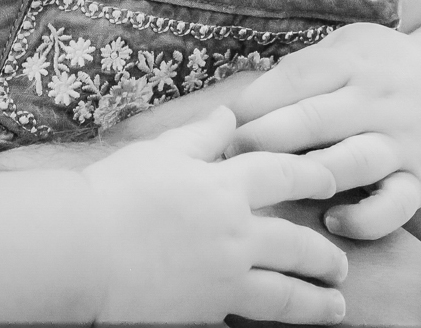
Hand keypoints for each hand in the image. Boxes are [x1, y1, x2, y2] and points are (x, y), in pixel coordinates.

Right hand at [82, 106, 347, 324]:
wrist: (80, 250)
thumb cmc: (113, 193)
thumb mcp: (160, 151)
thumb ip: (200, 134)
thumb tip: (231, 114)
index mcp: (225, 187)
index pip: (284, 175)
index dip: (313, 176)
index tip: (331, 181)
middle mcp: (234, 235)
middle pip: (296, 244)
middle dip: (324, 256)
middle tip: (340, 266)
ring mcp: (223, 280)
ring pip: (285, 295)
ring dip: (315, 302)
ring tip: (335, 309)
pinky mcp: (203, 314)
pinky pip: (245, 323)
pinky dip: (264, 325)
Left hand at [228, 23, 420, 240]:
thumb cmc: (381, 73)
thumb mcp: (349, 49)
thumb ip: (299, 72)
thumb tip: (232, 106)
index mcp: (354, 59)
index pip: (297, 78)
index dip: (255, 103)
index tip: (220, 127)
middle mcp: (378, 98)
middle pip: (315, 118)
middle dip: (267, 139)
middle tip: (228, 159)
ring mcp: (401, 140)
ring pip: (352, 161)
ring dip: (310, 177)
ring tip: (273, 189)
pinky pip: (394, 206)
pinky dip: (365, 218)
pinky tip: (333, 223)